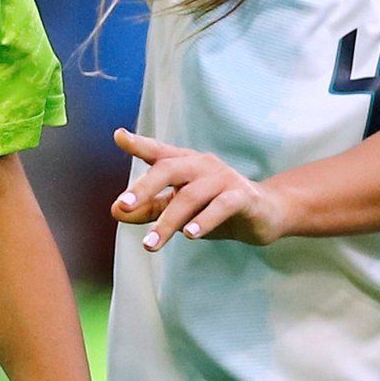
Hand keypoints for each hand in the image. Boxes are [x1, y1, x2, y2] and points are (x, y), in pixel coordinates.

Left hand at [110, 129, 289, 249]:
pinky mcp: (243, 197)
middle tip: (122, 205)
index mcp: (186, 164)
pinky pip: (222, 205)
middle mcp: (203, 165)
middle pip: (169, 168)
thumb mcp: (179, 210)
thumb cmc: (215, 208)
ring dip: (169, 221)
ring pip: (191, 195)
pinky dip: (206, 219)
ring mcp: (224, 179)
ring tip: (150, 244)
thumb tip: (115, 210)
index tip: (119, 136)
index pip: (159, 152)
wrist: (265, 214)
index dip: (139, 144)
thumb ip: (149, 209)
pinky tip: (191, 234)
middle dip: (144, 187)